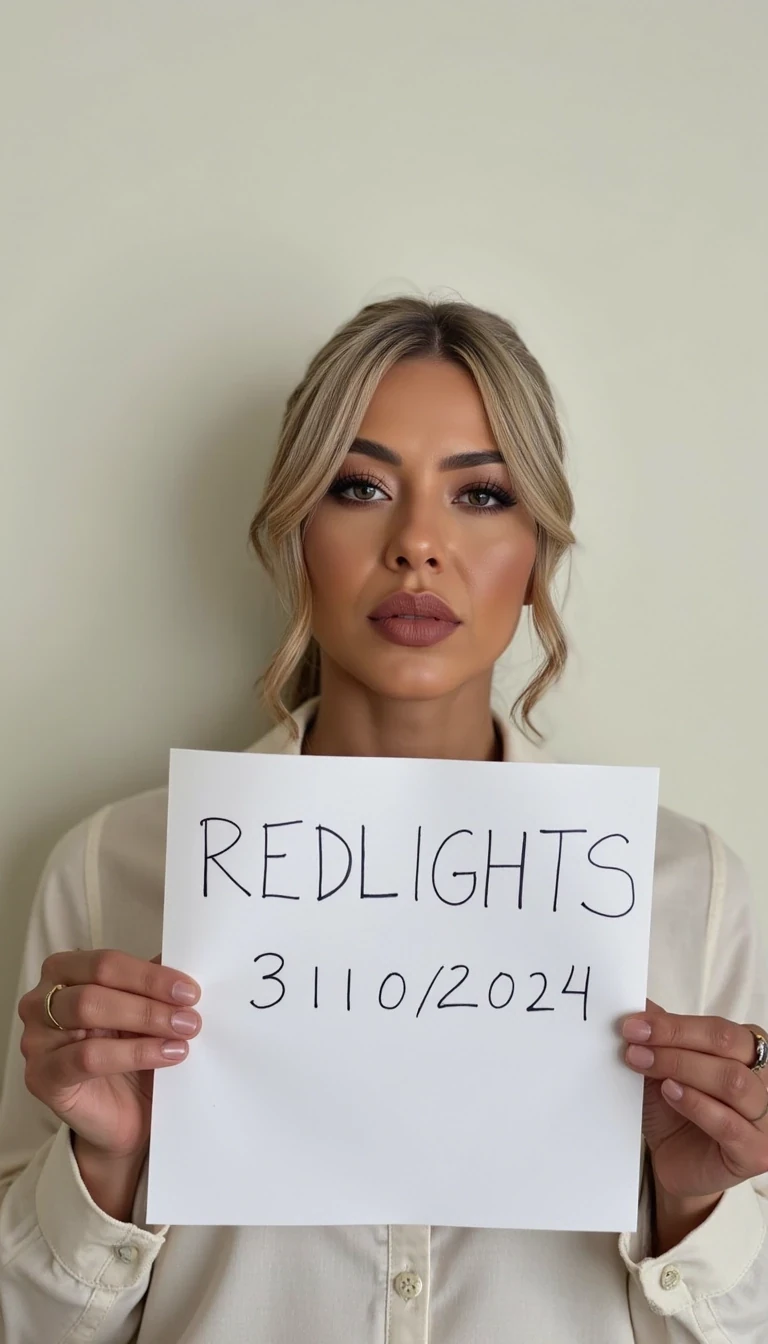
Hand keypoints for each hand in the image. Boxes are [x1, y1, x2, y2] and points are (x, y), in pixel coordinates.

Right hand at [18, 950, 201, 1160]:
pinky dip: (134, 1053)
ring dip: (145, 1019)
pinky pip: (87, 1057)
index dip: (150, 974)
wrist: (124, 1117)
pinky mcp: (41, 1076)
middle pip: (97, 981)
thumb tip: (182, 956)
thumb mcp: (145, 1010)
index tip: (189, 990)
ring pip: (89, 1009)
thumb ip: (154, 983)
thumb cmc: (131, 1054)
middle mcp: (41, 1000)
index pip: (107, 961)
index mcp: (64, 972)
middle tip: (189, 1015)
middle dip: (150, 997)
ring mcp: (36, 1038)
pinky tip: (167, 1055)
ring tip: (182, 1034)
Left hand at [622, 999, 767, 1200]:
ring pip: (732, 1082)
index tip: (634, 1025)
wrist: (671, 1162)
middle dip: (675, 1040)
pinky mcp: (755, 1153)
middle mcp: (764, 1080)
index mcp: (748, 1052)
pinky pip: (730, 1124)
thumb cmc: (673, 1111)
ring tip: (645, 1065)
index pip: (719, 1029)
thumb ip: (658, 1034)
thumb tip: (635, 999)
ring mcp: (765, 1118)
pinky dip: (696, 1104)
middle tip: (634, 1043)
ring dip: (682, 1067)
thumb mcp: (661, 1067)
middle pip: (729, 1047)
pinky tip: (669, 1093)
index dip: (674, 1024)